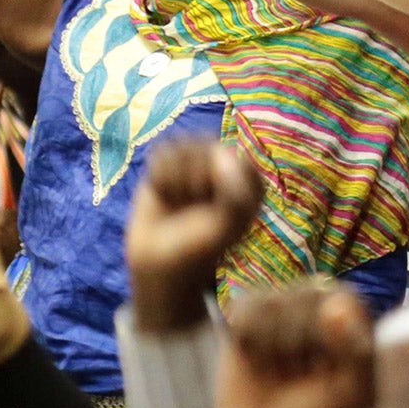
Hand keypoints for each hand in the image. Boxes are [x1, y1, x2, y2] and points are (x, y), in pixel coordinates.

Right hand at [126, 142, 264, 332]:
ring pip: (183, 146)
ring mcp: (196, 161)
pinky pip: (160, 152)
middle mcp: (225, 165)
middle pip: (209, 148)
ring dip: (176, 179)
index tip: (219, 212)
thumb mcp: (228, 224)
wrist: (160, 262)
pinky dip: (160, 177)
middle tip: (195, 206)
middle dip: (196, 180)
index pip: (240, 161)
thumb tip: (222, 152)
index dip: (224, 186)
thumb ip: (234, 191)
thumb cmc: (200, 246)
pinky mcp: (168, 163)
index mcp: (248, 180)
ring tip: (179, 201)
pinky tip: (164, 195)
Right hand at [216, 285, 373, 407]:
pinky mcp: (247, 317)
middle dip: (301, 345)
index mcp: (354, 318)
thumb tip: (335, 307)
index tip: (327, 369)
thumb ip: (356, 354)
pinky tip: (256, 362)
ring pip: (274, 303)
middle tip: (300, 375)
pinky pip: (245, 310)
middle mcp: (319, 303)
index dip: (331, 337)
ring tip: (280, 370)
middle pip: (308, 296)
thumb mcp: (353, 396)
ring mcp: (282, 307)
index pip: (345, 300)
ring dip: (274, 347)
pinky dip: (248, 341)